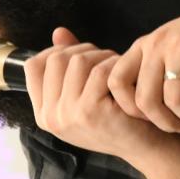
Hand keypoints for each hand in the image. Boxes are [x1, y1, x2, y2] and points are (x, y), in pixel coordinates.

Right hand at [25, 28, 164, 157]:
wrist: (145, 146)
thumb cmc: (117, 117)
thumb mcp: (84, 93)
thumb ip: (68, 64)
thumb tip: (59, 31)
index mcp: (44, 114)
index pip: (34, 66)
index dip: (57, 51)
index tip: (81, 56)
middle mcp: (50, 117)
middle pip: (56, 58)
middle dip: (84, 51)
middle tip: (106, 60)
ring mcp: (67, 116)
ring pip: (78, 61)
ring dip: (102, 56)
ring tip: (117, 68)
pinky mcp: (89, 112)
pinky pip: (99, 71)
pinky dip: (115, 67)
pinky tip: (126, 78)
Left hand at [107, 0, 179, 132]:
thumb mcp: (171, 54)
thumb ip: (156, 76)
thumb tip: (150, 114)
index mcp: (143, 47)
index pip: (116, 82)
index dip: (131, 109)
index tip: (153, 119)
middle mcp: (155, 45)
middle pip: (144, 99)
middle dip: (164, 123)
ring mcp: (178, 47)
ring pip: (172, 100)